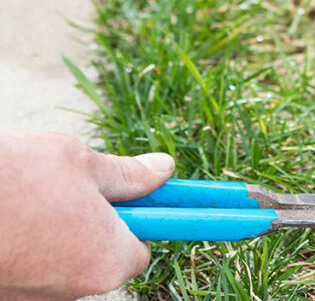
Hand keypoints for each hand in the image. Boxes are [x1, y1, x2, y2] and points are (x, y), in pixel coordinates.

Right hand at [0, 129, 174, 299]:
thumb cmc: (13, 176)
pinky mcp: (2, 293)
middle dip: (89, 227)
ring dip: (51, 235)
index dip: (134, 221)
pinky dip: (18, 247)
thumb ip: (128, 175)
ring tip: (25, 201)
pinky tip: (5, 218)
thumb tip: (163, 170)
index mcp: (106, 262)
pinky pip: (23, 270)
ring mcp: (30, 298)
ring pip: (56, 265)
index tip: (125, 199)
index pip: (140, 251)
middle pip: (96, 260)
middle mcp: (72, 291)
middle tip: (66, 190)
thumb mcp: (80, 163)